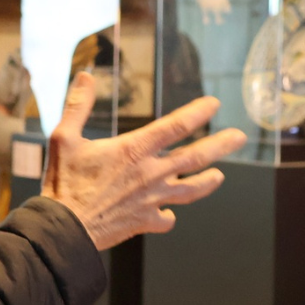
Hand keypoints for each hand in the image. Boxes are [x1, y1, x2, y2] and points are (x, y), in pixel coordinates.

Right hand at [41, 72, 246, 249]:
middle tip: (240, 137)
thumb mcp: (64, 137)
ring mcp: (151, 200)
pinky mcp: (145, 222)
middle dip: (220, 145)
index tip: (214, 104)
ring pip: (190, 191)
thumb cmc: (63, 183)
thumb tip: (86, 75)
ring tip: (220, 176)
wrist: (64, 229)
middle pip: (195, 157)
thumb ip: (79, 105)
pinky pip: (166, 218)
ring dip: (208, 182)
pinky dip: (170, 215)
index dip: (197, 113)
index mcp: (134, 150)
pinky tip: (171, 214)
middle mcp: (150, 174)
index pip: (175, 126)